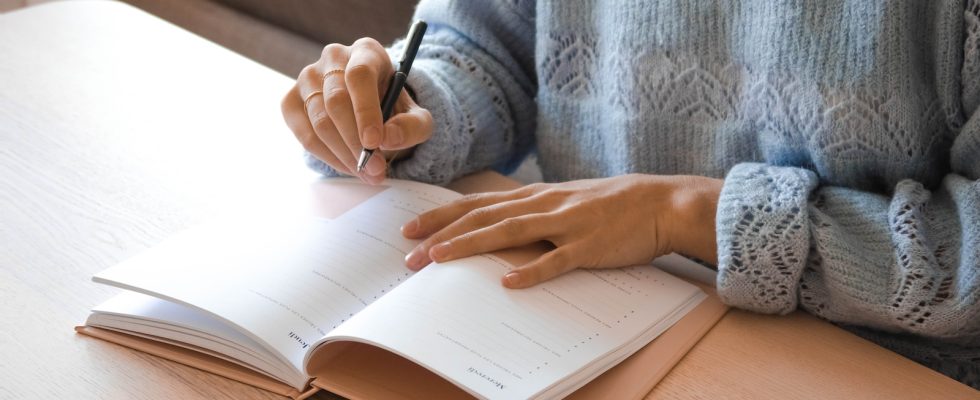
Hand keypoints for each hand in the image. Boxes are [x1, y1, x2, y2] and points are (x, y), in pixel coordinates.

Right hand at [281, 38, 433, 183]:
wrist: (373, 112)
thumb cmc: (394, 110)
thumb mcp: (417, 118)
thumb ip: (412, 126)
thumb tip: (388, 139)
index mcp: (366, 52)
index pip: (359, 75)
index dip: (365, 110)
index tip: (374, 142)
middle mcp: (333, 58)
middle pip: (336, 101)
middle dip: (355, 142)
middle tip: (375, 169)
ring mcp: (308, 78)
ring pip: (320, 121)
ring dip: (344, 154)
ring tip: (367, 173)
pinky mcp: (291, 101)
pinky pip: (305, 135)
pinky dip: (327, 157)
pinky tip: (347, 166)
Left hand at [401, 174, 722, 287]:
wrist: (660, 203)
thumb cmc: (612, 205)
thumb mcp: (566, 202)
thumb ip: (533, 214)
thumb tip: (500, 228)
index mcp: (536, 196)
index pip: (478, 204)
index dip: (442, 216)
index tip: (410, 228)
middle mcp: (543, 205)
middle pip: (482, 218)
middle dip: (442, 234)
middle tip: (408, 252)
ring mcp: (565, 224)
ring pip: (508, 232)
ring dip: (470, 245)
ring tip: (438, 258)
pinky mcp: (588, 246)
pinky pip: (556, 260)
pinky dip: (532, 270)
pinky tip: (509, 282)